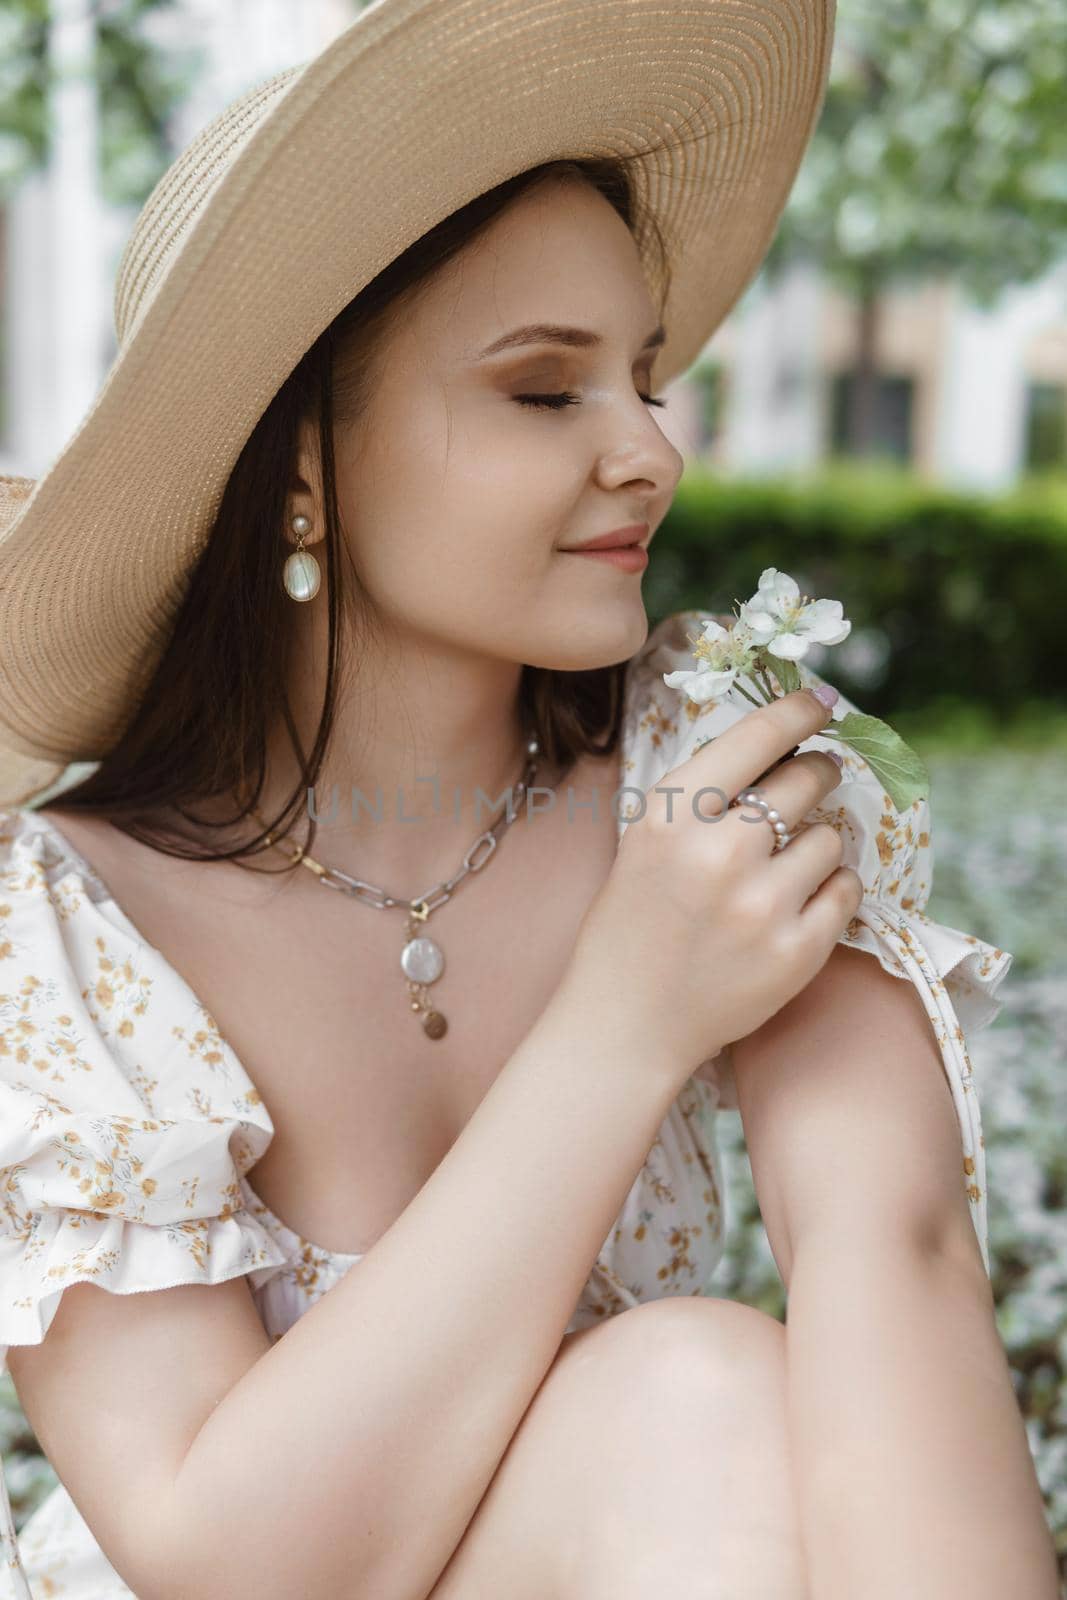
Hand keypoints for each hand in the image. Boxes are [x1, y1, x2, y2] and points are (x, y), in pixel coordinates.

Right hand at [563, 688, 863, 1077]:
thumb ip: (706, 796)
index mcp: (671, 817)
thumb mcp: (647, 842)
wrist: (626, 1024)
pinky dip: (832, 889)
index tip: (825, 701)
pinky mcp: (796, 952)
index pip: (756, 737)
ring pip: (831, 836)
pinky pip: (847, 889)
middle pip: (807, 778)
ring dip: (818, 843)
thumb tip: (784, 740)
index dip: (800, 711)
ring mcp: (761, 905)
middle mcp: (717, 853)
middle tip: (813, 780)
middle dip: (817, 773)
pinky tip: (798, 903)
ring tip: (784, 868)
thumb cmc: (634, 924)